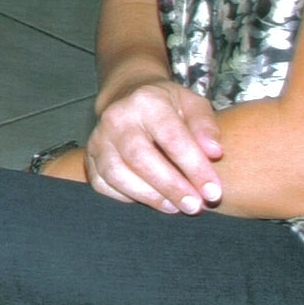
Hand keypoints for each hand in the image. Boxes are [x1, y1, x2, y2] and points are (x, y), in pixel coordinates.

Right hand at [84, 79, 222, 213]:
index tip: (213, 192)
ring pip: (117, 174)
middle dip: (170, 187)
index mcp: (146, 101)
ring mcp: (98, 138)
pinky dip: (125, 197)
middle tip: (195, 207)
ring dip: (148, 196)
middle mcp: (116, 118)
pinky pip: (102, 184)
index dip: (194, 167)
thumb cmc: (167, 106)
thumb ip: (205, 125)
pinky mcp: (89, 157)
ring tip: (174, 208)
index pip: (172, 137)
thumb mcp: (192, 104)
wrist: (128, 96)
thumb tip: (214, 152)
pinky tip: (149, 200)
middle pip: (140, 158)